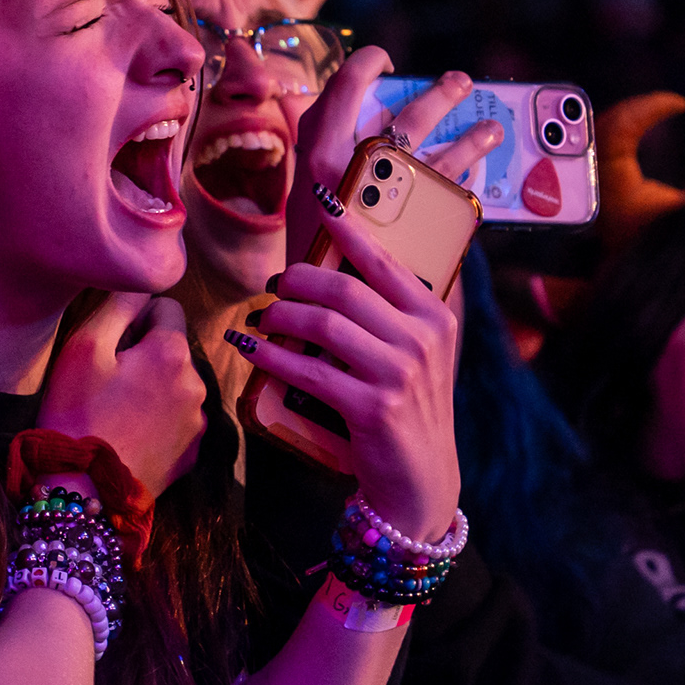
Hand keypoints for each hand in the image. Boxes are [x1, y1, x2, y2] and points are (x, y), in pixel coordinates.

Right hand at [40, 293, 206, 498]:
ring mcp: (197, 422)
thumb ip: (117, 304)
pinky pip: (177, 418)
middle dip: (144, 353)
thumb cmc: (77, 415)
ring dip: (152, 386)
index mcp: (172, 353)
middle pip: (171, 347)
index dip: (134, 317)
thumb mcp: (84, 346)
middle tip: (105, 379)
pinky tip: (127, 434)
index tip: (108, 343)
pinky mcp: (191, 454)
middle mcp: (197, 384)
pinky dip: (157, 419)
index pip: (166, 306)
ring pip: (175, 383)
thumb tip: (140, 283)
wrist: (83, 494)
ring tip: (114, 410)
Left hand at [236, 206, 459, 540]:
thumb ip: (387, 315)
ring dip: (280, 315)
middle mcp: (422, 340)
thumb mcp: (413, 356)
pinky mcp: (372, 408)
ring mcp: (399, 375)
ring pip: (322, 323)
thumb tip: (332, 269)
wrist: (421, 485)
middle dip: (298, 279)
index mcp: (435, 318)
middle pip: (343, 288)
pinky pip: (307, 369)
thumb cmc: (407, 410)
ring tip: (261, 317)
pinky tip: (250, 348)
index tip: (322, 200)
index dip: (349, 227)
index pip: (384, 260)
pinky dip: (270, 355)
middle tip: (274, 284)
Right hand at [285, 50, 501, 263]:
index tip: (382, 61)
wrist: (318, 306)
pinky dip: (471, 181)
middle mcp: (357, 167)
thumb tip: (367, 130)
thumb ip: (330, 158)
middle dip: (439, 94)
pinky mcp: (421, 226)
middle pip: (408, 115)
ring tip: (492, 128)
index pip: (344, 85)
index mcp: (319, 151)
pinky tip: (482, 176)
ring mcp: (394, 196)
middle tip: (459, 83)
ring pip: (444, 153)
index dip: (367, 64)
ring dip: (473, 137)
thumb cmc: (312, 246)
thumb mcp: (306, 194)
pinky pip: (456, 194)